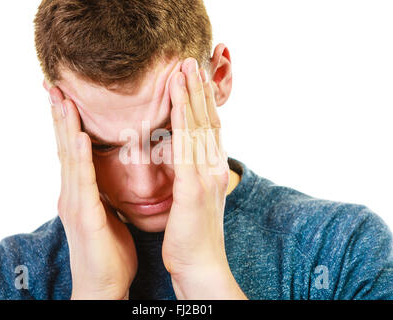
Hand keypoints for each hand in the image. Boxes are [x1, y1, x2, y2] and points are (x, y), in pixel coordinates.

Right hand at [47, 83, 137, 299]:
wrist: (103, 286)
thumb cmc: (109, 253)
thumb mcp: (109, 216)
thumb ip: (105, 195)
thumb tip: (110, 180)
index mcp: (81, 192)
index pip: (73, 150)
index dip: (69, 122)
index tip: (68, 96)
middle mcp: (73, 193)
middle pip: (65, 146)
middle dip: (61, 114)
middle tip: (55, 84)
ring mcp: (74, 203)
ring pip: (68, 157)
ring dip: (65, 126)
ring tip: (62, 98)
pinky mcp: (83, 216)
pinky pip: (83, 181)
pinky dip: (79, 157)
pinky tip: (78, 136)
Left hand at [162, 58, 246, 298]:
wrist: (201, 267)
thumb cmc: (193, 238)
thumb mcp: (196, 202)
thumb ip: (195, 179)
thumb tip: (190, 166)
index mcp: (212, 172)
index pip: (208, 131)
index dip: (203, 104)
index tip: (196, 81)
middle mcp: (214, 169)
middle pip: (207, 122)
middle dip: (200, 91)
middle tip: (193, 62)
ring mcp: (206, 176)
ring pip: (199, 127)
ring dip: (192, 95)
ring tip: (186, 69)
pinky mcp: (194, 186)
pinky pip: (187, 145)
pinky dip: (184, 118)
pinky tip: (179, 98)